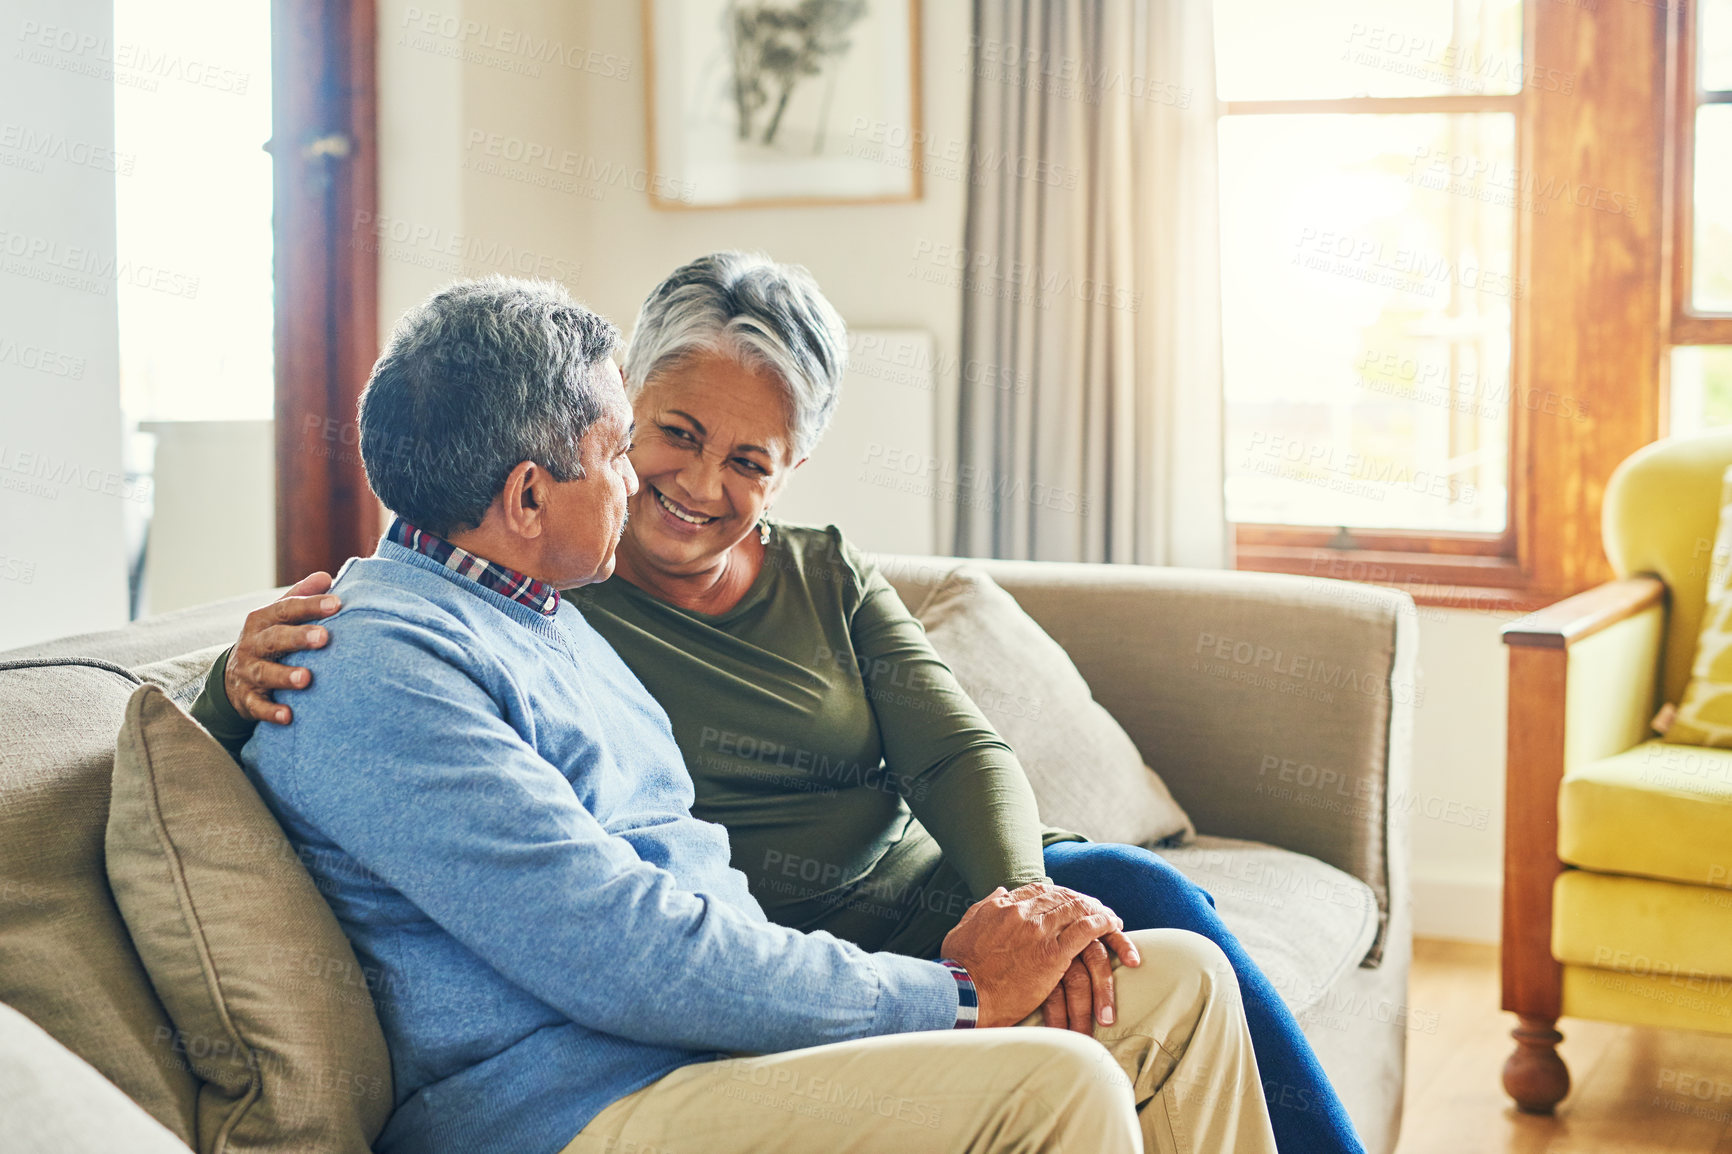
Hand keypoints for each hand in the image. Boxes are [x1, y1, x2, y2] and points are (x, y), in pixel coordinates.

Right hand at [224, 572, 340, 724]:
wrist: (232, 677)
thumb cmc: (269, 639)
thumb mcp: (278, 616)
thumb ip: (300, 596)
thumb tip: (327, 577)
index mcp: (262, 620)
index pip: (287, 609)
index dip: (311, 606)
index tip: (337, 604)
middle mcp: (252, 644)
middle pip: (275, 638)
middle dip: (298, 637)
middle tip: (324, 638)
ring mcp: (247, 672)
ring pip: (264, 672)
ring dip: (285, 676)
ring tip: (307, 679)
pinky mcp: (246, 698)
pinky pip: (257, 706)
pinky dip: (271, 711)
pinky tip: (288, 716)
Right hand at [940, 884, 1138, 1028]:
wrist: (963, 995)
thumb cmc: (959, 969)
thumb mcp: (964, 929)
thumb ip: (984, 907)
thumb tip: (999, 891)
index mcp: (1002, 906)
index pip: (1038, 890)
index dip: (1058, 893)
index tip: (1069, 899)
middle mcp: (1023, 912)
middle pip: (1061, 897)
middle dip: (1081, 901)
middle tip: (1097, 908)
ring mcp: (1039, 931)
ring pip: (1076, 909)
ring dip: (1097, 910)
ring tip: (1111, 917)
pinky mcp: (1053, 954)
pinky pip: (1086, 931)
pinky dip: (1102, 925)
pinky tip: (1113, 925)